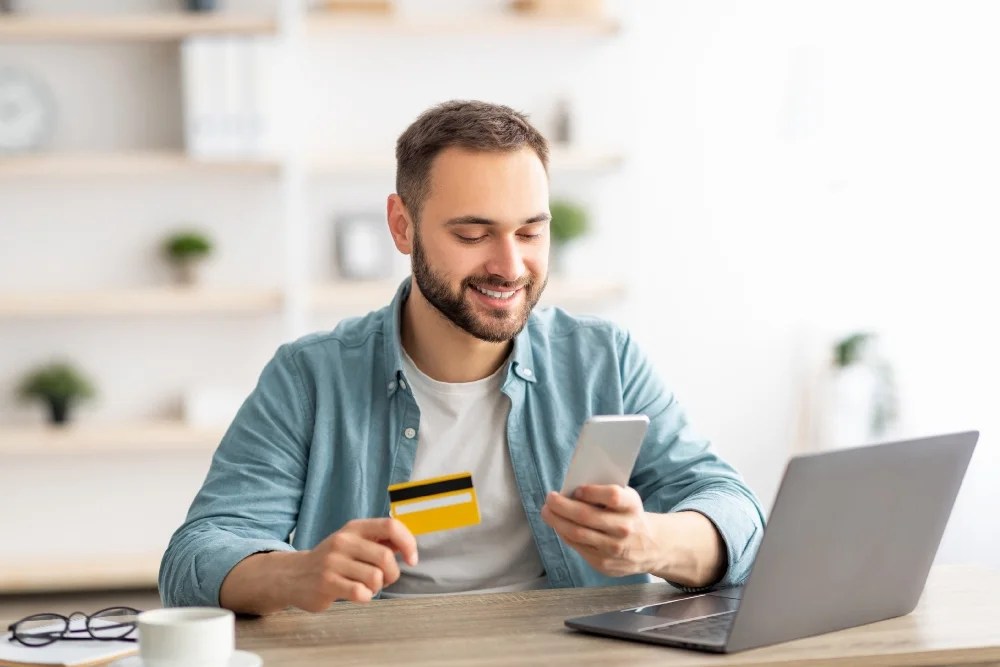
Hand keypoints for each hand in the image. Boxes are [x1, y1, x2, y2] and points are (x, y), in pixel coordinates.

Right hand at [289, 518, 417, 610]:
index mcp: (354, 528)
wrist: (293, 575)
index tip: (411, 559)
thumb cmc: (332, 560)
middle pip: (385, 557)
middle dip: (392, 574)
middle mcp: (343, 541)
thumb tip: (407, 544)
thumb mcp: (353, 542)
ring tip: (366, 586)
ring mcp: (333, 562)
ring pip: (375, 577)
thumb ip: (379, 541)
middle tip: (385, 580)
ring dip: (377, 587)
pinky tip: (356, 594)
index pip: (391, 526)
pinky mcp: (326, 583)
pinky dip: (365, 597)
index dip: (408, 543)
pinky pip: (360, 593)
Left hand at [541, 485, 663, 577]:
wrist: (651, 547)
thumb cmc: (630, 516)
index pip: (612, 496)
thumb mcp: (627, 499)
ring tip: (547, 512)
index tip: (576, 489)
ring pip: (577, 534)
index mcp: (632, 507)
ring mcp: (614, 549)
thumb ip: (605, 493)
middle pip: (586, 516)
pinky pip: (577, 547)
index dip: (592, 492)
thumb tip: (571, 491)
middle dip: (561, 506)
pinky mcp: (604, 564)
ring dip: (557, 521)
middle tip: (549, 498)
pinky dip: (564, 534)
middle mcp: (625, 529)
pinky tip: (559, 526)